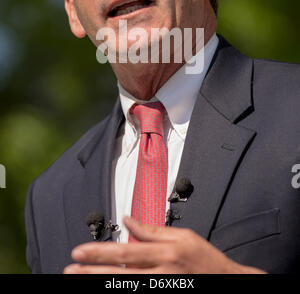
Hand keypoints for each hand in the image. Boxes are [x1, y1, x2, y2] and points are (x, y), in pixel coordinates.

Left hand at [63, 216, 265, 273]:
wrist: (228, 283)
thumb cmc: (206, 261)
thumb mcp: (184, 237)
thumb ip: (154, 230)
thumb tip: (129, 219)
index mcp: (165, 252)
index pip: (126, 251)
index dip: (100, 252)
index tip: (80, 251)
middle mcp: (160, 272)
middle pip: (120, 273)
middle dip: (91, 272)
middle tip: (70, 270)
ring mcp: (161, 288)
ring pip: (124, 287)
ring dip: (99, 283)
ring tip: (78, 280)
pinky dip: (119, 291)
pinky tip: (104, 289)